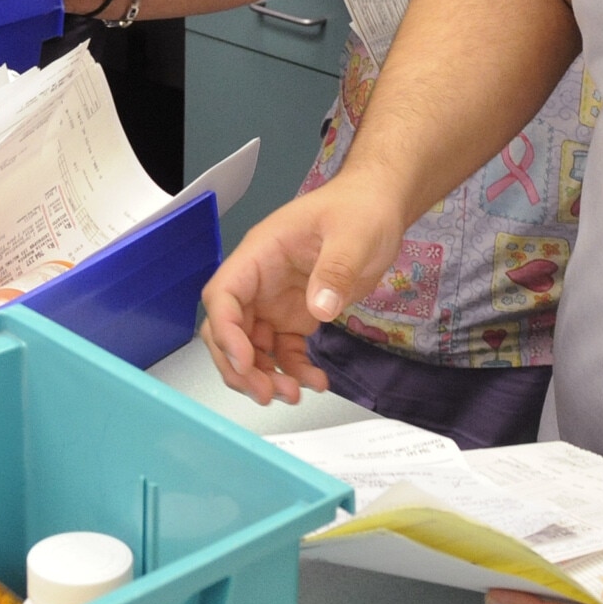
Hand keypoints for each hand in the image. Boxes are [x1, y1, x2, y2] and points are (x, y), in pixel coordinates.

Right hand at [198, 178, 407, 403]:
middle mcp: (260, 281)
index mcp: (260, 254)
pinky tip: (315, 382)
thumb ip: (334, 270)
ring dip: (265, 375)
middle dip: (240, 366)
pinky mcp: (295, 316)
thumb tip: (319, 308)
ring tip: (293, 395)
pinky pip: (283, 351)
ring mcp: (275, 301)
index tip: (245, 361)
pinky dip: (293, 370)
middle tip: (265, 393)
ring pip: (252, 347)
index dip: (226, 332)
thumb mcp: (352, 235)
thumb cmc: (359, 210)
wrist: (379, 208)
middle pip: (229, 329)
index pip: (223, 295)